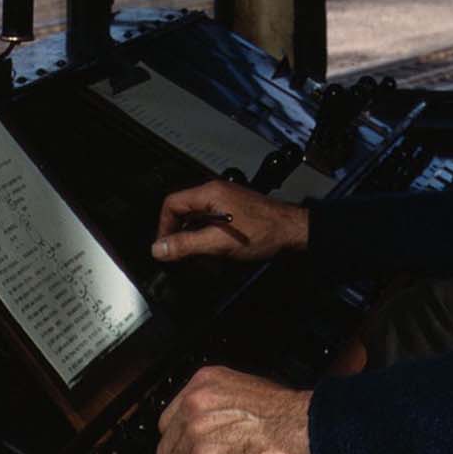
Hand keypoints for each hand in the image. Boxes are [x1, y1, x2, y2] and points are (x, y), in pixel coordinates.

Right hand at [151, 180, 308, 263]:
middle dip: (181, 236)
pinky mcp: (236, 212)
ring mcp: (227, 202)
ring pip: (199, 221)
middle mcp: (216, 194)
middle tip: (182, 257)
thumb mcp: (219, 243)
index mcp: (209, 194)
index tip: (165, 248)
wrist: (294, 231)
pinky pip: (213, 224)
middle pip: (184, 212)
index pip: (172, 204)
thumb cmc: (263, 232)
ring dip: (196, 241)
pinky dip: (210, 240)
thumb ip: (187, 245)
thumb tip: (158, 249)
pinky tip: (217, 255)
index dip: (164, 227)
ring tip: (201, 259)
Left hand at [156, 366, 312, 453]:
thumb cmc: (290, 415)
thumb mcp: (247, 393)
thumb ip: (222, 408)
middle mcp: (194, 403)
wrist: (306, 427)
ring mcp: (195, 431)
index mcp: (203, 382)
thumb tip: (214, 437)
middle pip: (167, 449)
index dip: (182, 448)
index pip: (170, 422)